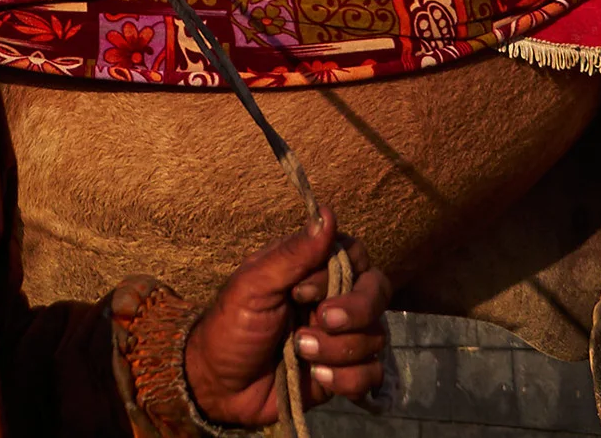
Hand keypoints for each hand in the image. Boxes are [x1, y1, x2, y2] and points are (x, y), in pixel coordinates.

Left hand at [184, 209, 389, 424]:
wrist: (222, 388)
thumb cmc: (231, 327)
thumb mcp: (254, 286)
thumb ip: (293, 254)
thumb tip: (327, 211)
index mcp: (312, 271)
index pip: (354, 255)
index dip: (335, 274)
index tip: (298, 291)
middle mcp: (334, 299)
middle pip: (378, 290)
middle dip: (356, 310)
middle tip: (321, 320)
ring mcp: (343, 337)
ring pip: (376, 335)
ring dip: (337, 349)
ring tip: (299, 352)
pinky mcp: (346, 372)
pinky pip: (373, 373)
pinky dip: (347, 379)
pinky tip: (316, 378)